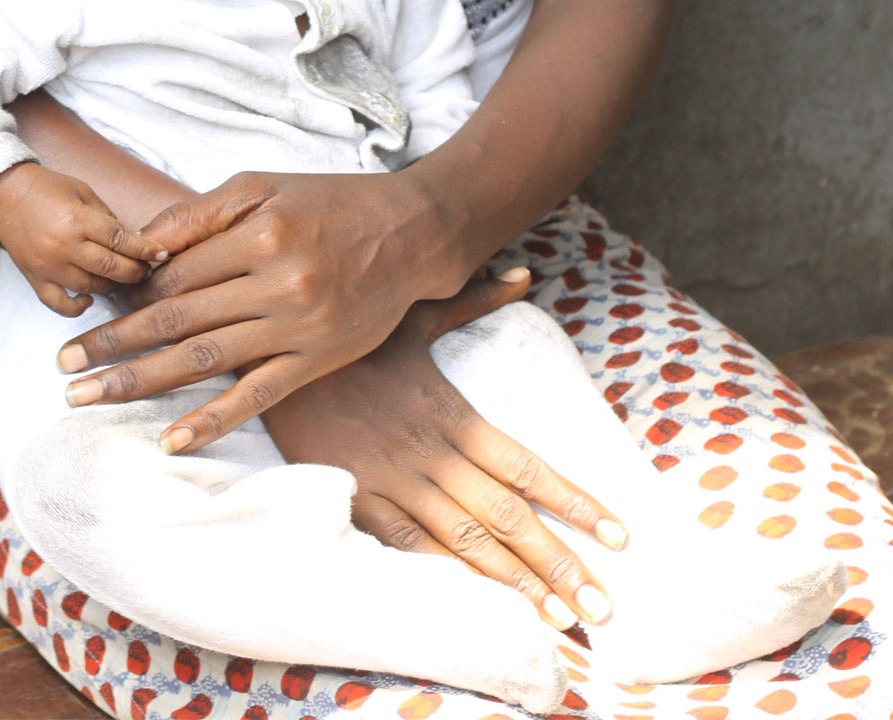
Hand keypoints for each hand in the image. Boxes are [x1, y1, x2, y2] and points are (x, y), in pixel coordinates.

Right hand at [0, 163, 153, 317]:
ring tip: (121, 279)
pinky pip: (59, 304)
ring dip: (110, 286)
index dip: (144, 249)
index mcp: (78, 219)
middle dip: (134, 272)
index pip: (120, 240)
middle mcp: (64, 246)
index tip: (162, 254)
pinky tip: (89, 298)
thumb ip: (108, 218)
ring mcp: (48, 266)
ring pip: (89, 287)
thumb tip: (135, 240)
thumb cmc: (49, 189)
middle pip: (109, 268)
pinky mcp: (34, 279)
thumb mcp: (84, 192)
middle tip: (146, 271)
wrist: (5, 196)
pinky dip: (76, 307)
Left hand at [56, 169, 453, 432]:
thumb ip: (200, 214)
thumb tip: (140, 249)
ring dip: (140, 382)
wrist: (411, 232)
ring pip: (203, 361)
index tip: (89, 310)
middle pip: (176, 320)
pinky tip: (172, 439)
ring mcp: (296, 327)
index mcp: (258, 234)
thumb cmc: (330, 203)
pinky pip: (256, 396)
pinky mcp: (316, 360)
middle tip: (63, 367)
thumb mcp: (263, 185)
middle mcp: (275, 282)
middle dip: (113, 344)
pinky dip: (212, 421)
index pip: (174, 273)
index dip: (128, 294)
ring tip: (90, 397)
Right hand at [264, 271, 625, 632]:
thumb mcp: (416, 311)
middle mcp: (432, 454)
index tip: (618, 532)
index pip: (526, 465)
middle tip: (605, 608)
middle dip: (559, 563)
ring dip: (516, 583)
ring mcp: (394, 482)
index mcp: (453, 414)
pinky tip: (478, 604)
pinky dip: (445, 577)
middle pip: (508, 517)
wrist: (273, 356)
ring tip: (561, 620)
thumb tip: (525, 272)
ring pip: (466, 542)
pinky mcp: (357, 500)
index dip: (574, 501)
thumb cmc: (351, 334)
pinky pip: (408, 548)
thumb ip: (476, 298)